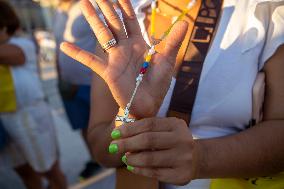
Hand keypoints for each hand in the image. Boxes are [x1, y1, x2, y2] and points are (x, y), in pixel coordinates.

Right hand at [60, 0, 187, 117]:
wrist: (148, 105)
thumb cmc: (158, 84)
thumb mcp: (167, 60)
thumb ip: (173, 41)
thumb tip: (186, 22)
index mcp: (140, 44)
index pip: (131, 20)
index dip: (126, 6)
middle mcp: (125, 48)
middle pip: (114, 22)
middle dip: (107, 7)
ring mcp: (115, 58)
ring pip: (102, 34)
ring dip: (93, 19)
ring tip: (82, 4)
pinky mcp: (108, 71)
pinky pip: (90, 60)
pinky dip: (77, 53)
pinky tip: (64, 45)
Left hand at [109, 117, 197, 184]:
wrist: (196, 158)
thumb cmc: (173, 140)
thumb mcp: (165, 129)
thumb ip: (146, 127)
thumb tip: (120, 133)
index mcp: (176, 124)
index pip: (149, 124)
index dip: (129, 128)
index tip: (115, 133)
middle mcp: (182, 140)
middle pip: (148, 140)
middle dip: (127, 143)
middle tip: (113, 146)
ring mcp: (183, 158)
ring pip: (149, 159)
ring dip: (132, 159)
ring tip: (124, 157)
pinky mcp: (180, 175)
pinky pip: (154, 173)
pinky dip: (139, 169)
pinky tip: (132, 166)